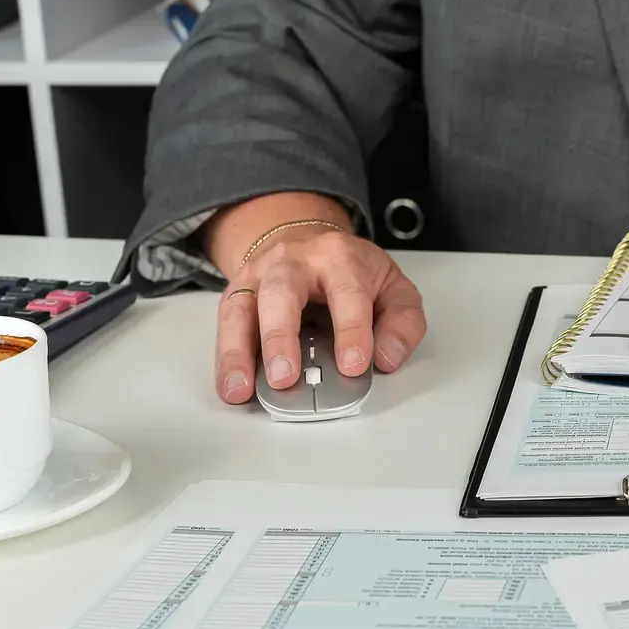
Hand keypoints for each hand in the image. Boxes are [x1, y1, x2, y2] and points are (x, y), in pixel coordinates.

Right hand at [202, 193, 428, 403]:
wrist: (304, 240)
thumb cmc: (350, 273)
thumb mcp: (392, 288)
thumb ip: (402, 322)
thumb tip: (386, 357)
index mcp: (339, 257)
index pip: (347, 291)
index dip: (351, 329)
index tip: (353, 365)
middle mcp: (293, 261)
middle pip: (282, 291)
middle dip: (281, 335)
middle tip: (285, 377)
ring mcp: (259, 276)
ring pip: (242, 307)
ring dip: (239, 351)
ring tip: (242, 388)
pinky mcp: (236, 294)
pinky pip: (225, 324)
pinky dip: (225, 358)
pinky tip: (230, 385)